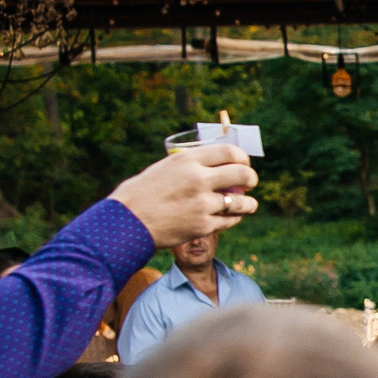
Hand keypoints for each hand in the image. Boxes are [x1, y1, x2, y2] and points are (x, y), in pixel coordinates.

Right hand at [110, 145, 258, 249]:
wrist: (126, 222)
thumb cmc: (142, 193)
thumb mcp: (164, 168)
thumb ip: (190, 166)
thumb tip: (217, 165)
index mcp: (187, 160)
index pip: (229, 151)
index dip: (243, 157)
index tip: (244, 162)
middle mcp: (198, 179)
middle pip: (242, 174)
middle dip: (251, 178)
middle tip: (250, 182)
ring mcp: (202, 204)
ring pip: (241, 202)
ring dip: (249, 203)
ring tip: (249, 204)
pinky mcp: (203, 226)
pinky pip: (230, 220)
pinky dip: (235, 218)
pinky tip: (234, 216)